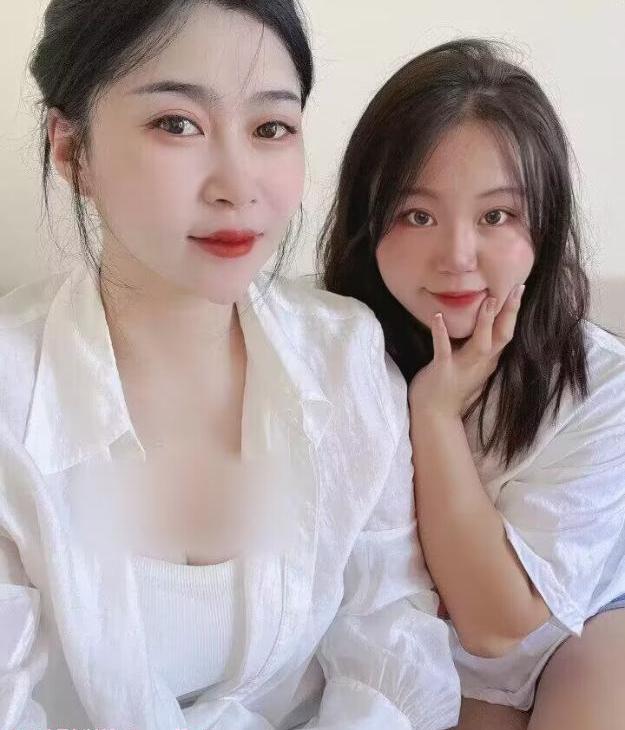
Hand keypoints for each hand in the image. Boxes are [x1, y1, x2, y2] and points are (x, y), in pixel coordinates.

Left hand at [408, 285, 523, 417]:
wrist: (435, 414)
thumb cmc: (450, 385)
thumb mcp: (471, 363)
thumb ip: (478, 345)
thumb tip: (483, 322)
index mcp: (488, 360)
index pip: (506, 333)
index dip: (514, 311)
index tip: (519, 288)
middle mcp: (481, 363)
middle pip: (502, 336)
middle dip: (510, 312)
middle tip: (517, 288)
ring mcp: (463, 368)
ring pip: (480, 344)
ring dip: (484, 322)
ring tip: (488, 300)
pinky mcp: (443, 371)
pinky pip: (443, 350)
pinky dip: (441, 334)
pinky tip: (437, 317)